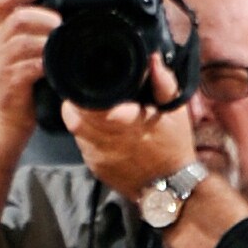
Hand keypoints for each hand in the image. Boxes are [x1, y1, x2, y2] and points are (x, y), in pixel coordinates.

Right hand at [0, 0, 59, 137]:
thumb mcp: (31, 53)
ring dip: (44, 40)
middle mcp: (1, 44)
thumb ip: (44, 34)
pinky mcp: (10, 83)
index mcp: (6, 32)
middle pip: (15, 19)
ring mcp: (3, 64)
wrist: (9, 120)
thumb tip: (75, 17)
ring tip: (60, 44)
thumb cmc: (27, 84)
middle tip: (59, 23)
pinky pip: (25, 68)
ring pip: (20, 42)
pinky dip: (42, 65)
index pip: (1, 1)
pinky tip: (54, 68)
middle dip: (41, 17)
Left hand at [62, 84, 199, 206]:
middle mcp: (103, 141)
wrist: (174, 189)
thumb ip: (163, 82)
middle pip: (72, 117)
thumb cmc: (175, 146)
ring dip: (82, 120)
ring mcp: (96, 157)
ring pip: (75, 132)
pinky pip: (83, 146)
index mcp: (121, 122)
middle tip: (90, 95)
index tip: (88, 82)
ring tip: (98, 111)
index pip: (83, 103)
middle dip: (76, 103)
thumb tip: (152, 58)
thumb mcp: (175, 111)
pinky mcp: (95, 169)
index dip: (81, 91)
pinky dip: (89, 137)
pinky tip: (104, 132)